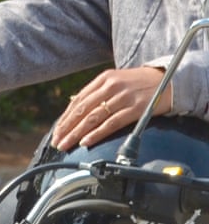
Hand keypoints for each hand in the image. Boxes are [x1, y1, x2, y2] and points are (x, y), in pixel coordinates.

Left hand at [51, 68, 170, 150]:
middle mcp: (111, 87)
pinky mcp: (135, 109)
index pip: (78, 100)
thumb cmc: (137, 83)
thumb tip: (73, 105)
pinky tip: (86, 142)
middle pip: (82, 110)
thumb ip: (96, 92)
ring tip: (66, 144)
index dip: (66, 117)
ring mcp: (123, 98)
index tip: (56, 131)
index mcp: (103, 79)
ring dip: (77, 134)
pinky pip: (111, 124)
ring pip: (93, 118)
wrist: (167, 80)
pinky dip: (96, 134)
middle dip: (67, 128)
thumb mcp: (115, 80)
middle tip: (57, 142)